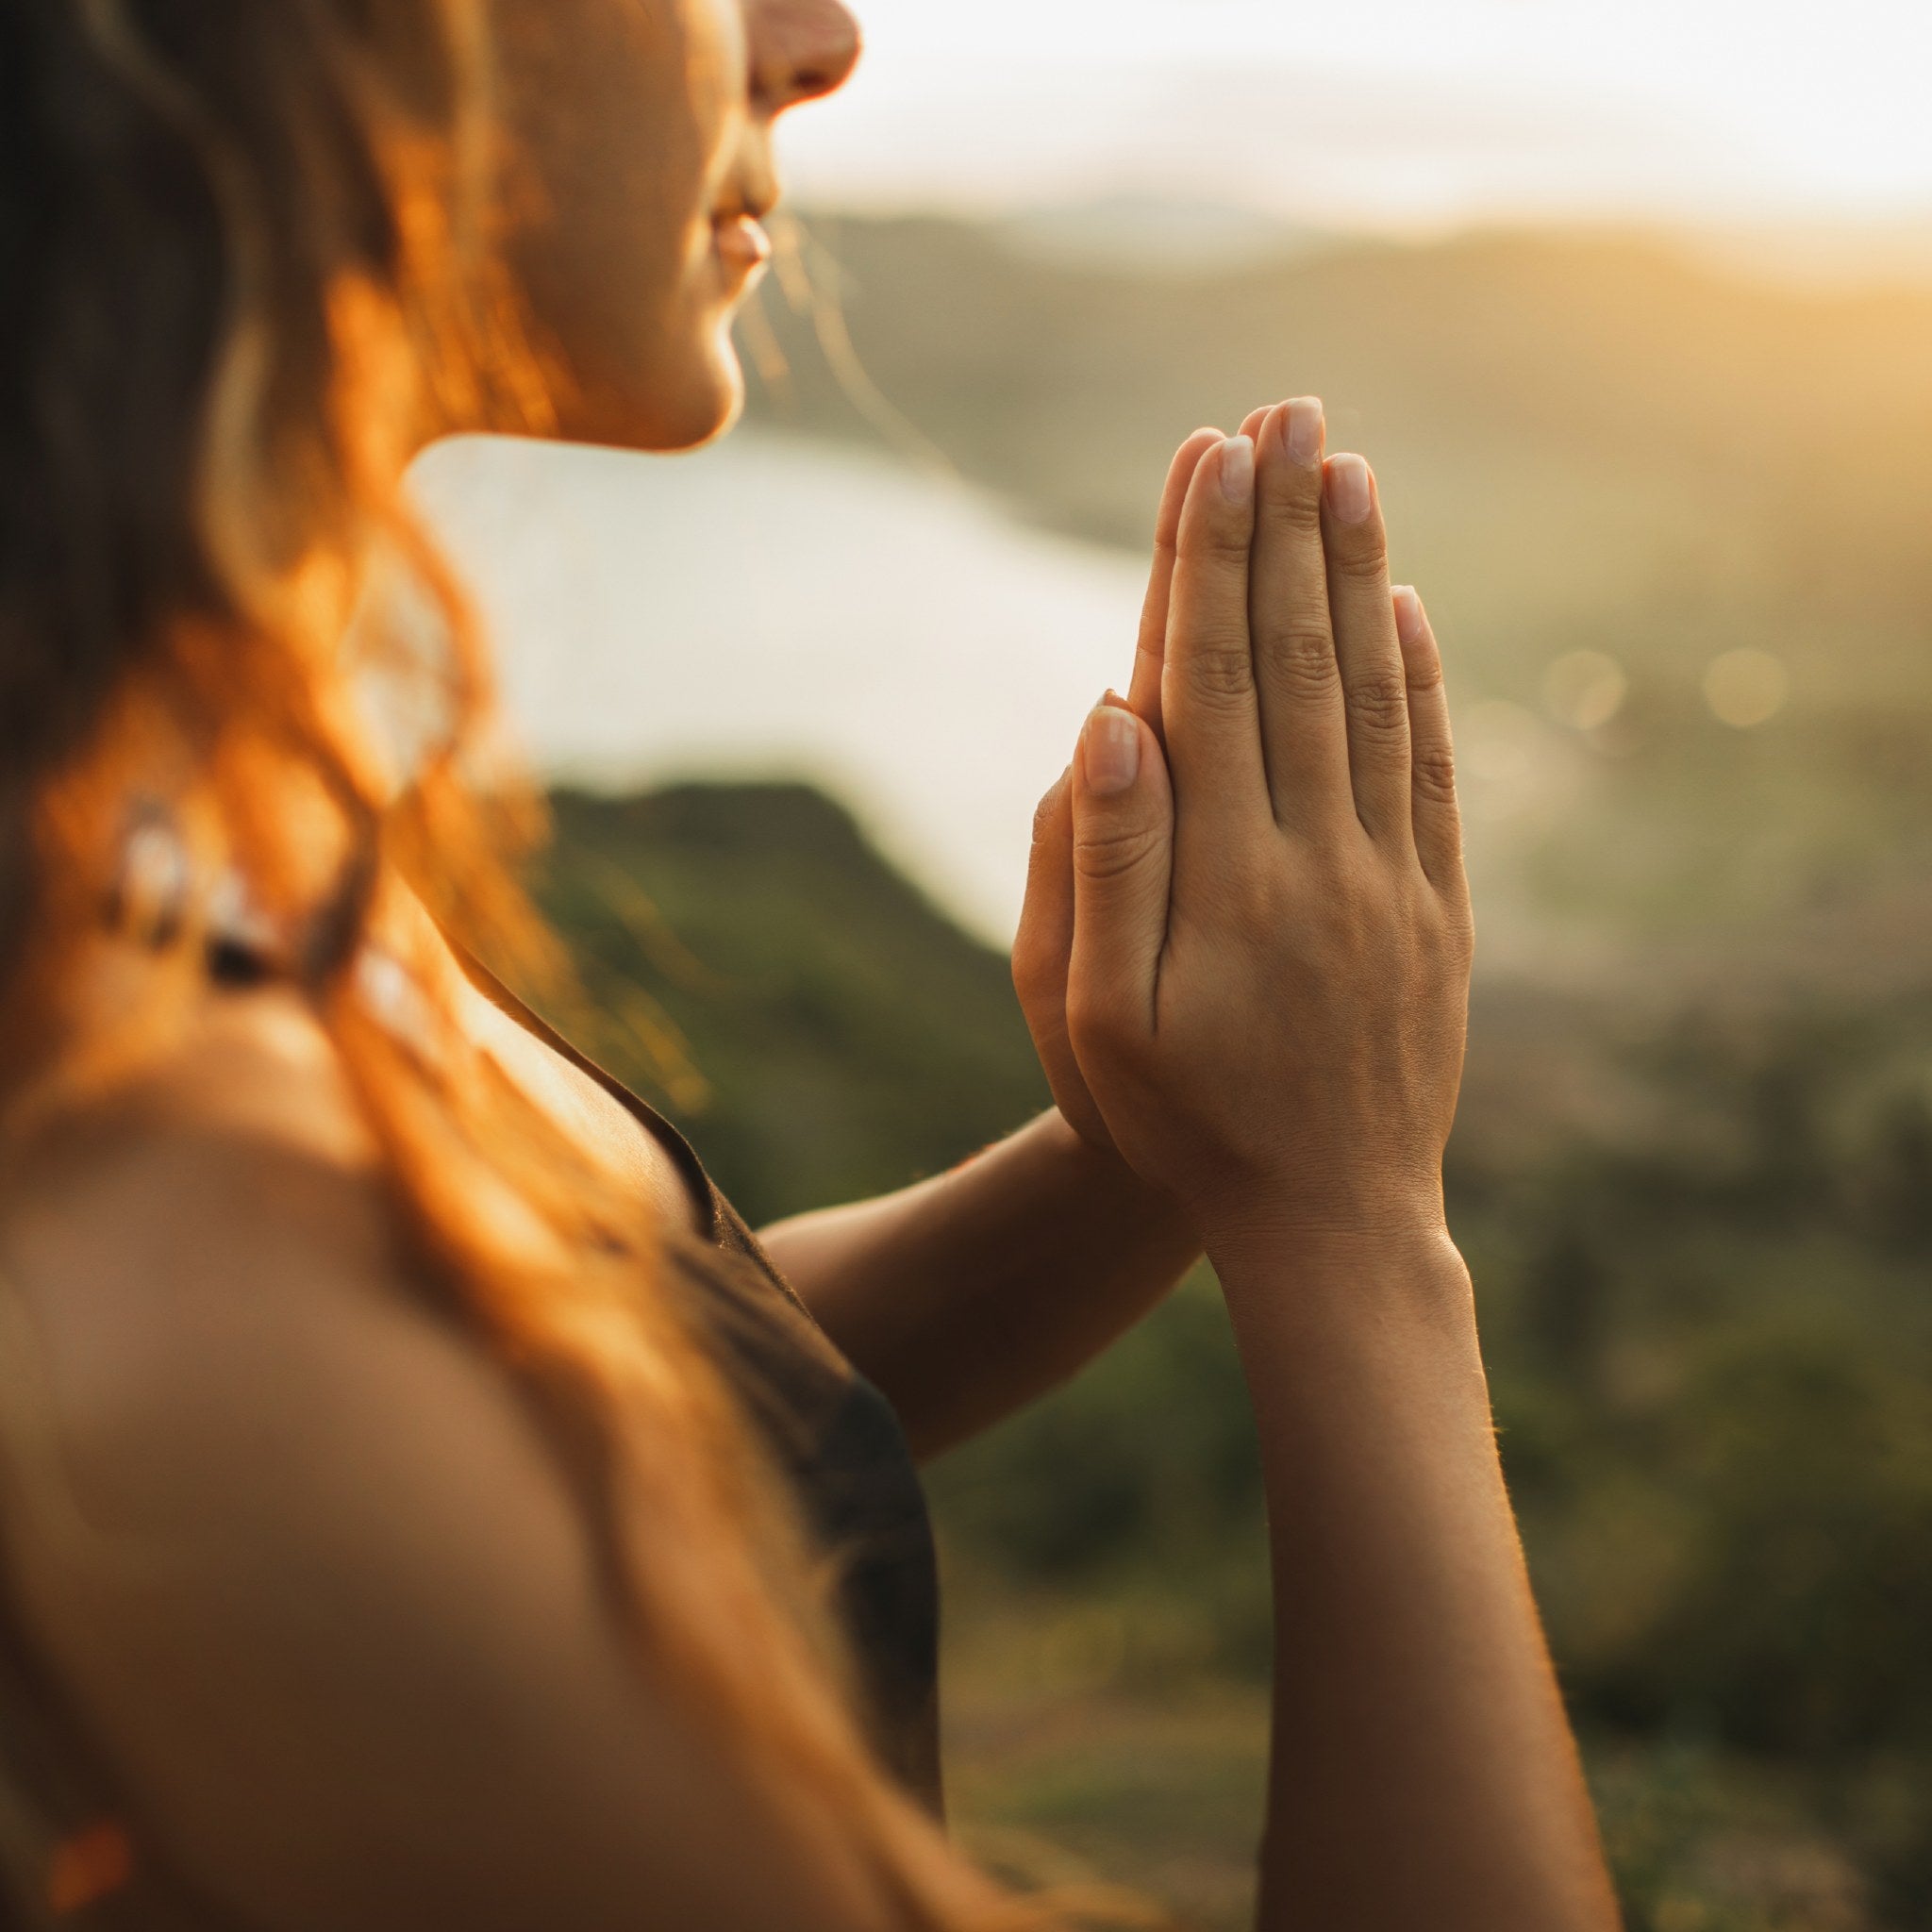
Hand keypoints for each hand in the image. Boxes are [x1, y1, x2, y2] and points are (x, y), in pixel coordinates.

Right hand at [1055, 399, 1472, 1252]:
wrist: (1331, 1221)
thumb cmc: (1182, 1122)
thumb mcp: (1102, 1016)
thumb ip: (1103, 863)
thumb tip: (1110, 716)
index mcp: (1225, 875)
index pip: (1212, 680)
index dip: (1207, 562)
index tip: (1208, 455)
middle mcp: (1319, 855)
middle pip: (1297, 659)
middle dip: (1284, 527)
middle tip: (1280, 411)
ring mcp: (1391, 877)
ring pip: (1373, 694)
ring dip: (1356, 574)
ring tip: (1342, 466)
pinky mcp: (1437, 906)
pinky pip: (1433, 770)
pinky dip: (1421, 677)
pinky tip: (1404, 605)